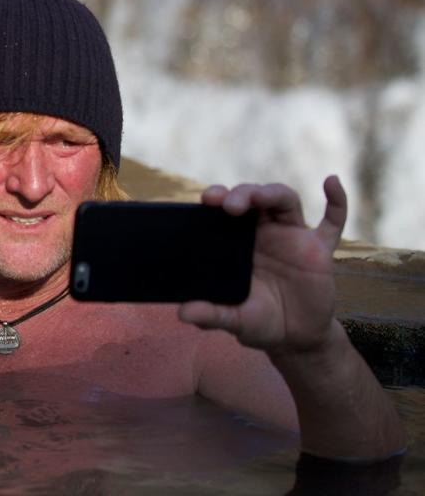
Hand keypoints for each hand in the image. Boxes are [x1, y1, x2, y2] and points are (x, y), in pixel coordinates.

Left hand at [179, 175, 345, 356]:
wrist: (296, 338)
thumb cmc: (259, 322)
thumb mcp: (234, 319)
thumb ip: (211, 315)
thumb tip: (183, 313)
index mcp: (238, 241)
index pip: (226, 209)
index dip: (218, 198)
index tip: (207, 199)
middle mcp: (264, 233)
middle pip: (253, 198)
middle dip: (242, 194)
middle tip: (229, 206)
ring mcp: (293, 238)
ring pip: (284, 201)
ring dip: (271, 193)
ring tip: (259, 197)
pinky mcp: (320, 250)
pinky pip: (333, 221)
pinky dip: (337, 201)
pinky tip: (332, 181)